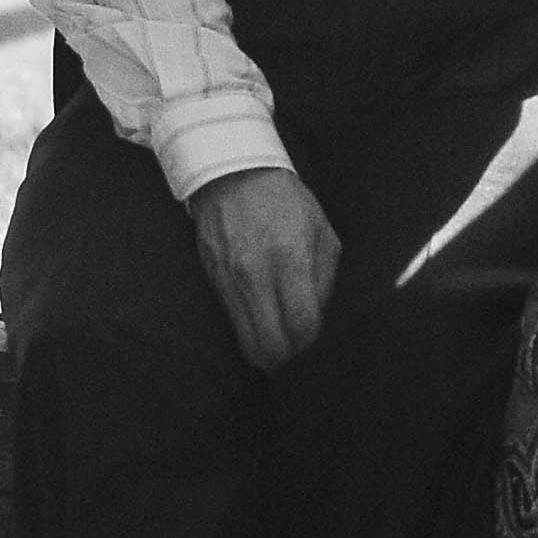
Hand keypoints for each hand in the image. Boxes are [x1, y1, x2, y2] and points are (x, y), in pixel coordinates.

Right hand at [189, 165, 340, 371]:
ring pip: (248, 343)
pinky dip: (251, 338)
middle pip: (271, 346)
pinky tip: (266, 335)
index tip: (320, 350)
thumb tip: (321, 319)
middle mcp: (255, 274)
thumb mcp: (322, 232)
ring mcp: (229, 281)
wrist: (232, 175)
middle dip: (290, 363)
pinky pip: (233, 325)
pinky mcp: (213, 282)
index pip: (302, 326)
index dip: (313, 348)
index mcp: (290, 259)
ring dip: (268, 357)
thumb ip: (325, 279)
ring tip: (285, 357)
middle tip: (303, 363)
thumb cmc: (286, 202)